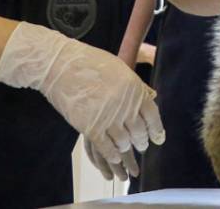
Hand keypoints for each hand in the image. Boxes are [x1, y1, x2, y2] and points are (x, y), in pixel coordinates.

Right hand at [0, 22, 165, 179]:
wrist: (61, 65)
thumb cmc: (88, 62)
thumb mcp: (119, 70)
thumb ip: (132, 87)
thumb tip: (145, 99)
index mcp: (134, 89)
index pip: (152, 116)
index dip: (156, 130)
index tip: (158, 138)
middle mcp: (124, 105)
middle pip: (139, 132)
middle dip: (141, 141)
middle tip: (141, 145)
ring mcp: (108, 117)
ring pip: (124, 142)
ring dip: (125, 148)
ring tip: (125, 148)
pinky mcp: (90, 127)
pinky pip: (106, 148)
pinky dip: (112, 154)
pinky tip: (114, 156)